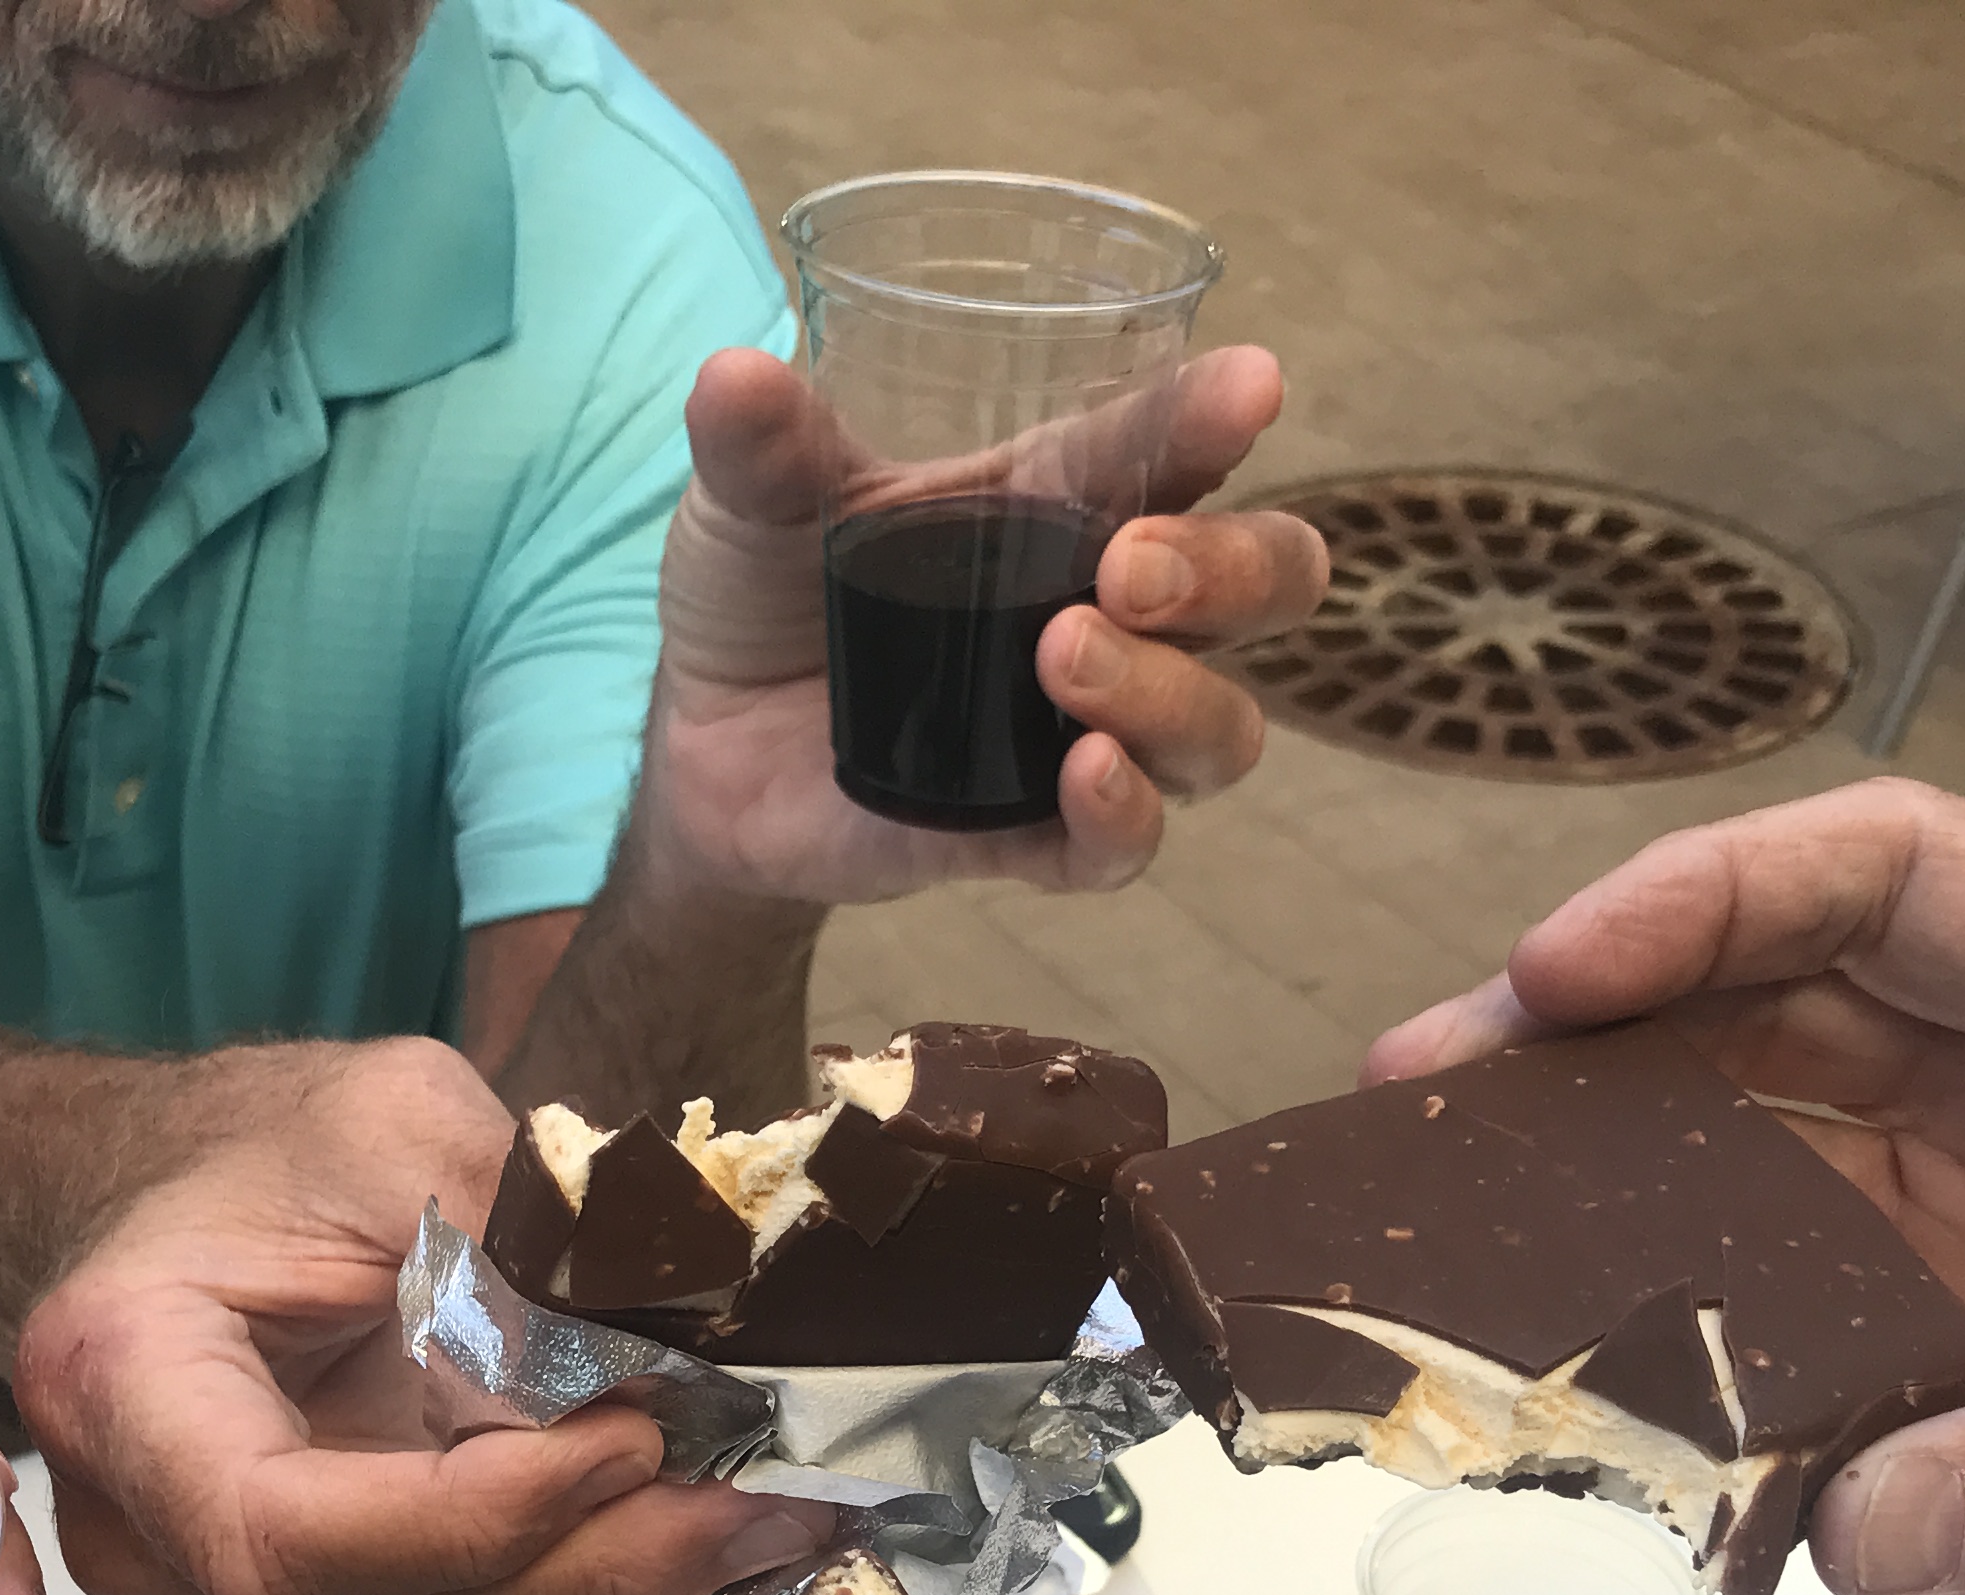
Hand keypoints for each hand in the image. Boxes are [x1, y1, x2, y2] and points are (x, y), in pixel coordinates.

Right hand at [13, 1036, 830, 1594]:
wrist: (195, 1208)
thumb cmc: (267, 1155)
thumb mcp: (390, 1119)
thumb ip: (512, 1214)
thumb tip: (682, 1313)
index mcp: (122, 1394)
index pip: (280, 1534)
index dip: (470, 1522)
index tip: (630, 1440)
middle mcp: (148, 1545)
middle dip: (591, 1575)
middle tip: (753, 1494)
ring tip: (742, 1528)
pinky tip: (673, 1559)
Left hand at [637, 345, 1331, 901]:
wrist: (701, 749)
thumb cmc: (764, 595)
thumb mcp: (749, 503)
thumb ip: (757, 446)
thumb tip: (736, 377)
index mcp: (1059, 500)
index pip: (1173, 449)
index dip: (1219, 418)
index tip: (1251, 388)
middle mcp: (1107, 613)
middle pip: (1262, 588)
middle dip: (1231, 572)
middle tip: (1131, 565)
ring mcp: (1084, 730)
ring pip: (1219, 729)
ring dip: (1168, 693)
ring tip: (1064, 656)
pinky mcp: (1033, 836)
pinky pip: (1125, 846)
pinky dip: (1122, 815)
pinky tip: (1085, 775)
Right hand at [1354, 780, 1964, 1594]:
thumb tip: (1859, 1523)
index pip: (1906, 879)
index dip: (1717, 897)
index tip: (1563, 975)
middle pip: (1783, 996)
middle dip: (1597, 1030)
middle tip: (1429, 1098)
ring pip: (1757, 1140)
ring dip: (1604, 1170)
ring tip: (1451, 1221)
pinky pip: (1781, 1302)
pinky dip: (1678, 1329)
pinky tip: (1579, 1372)